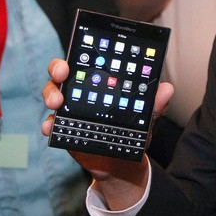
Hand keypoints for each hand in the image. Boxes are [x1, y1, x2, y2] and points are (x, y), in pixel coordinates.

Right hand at [42, 58, 173, 209]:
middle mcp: (79, 90)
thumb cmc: (131, 131)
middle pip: (61, 72)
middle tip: (63, 73)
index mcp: (98, 80)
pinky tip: (50, 127)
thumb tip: (167, 89)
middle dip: (58, 68)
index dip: (80, 52)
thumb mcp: (145, 117)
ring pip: (52, 93)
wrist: (122, 163)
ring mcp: (69, 109)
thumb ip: (155, 104)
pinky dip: (48, 124)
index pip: (86, 60)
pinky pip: (50, 123)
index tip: (81, 52)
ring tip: (56, 103)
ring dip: (51, 94)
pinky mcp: (63, 128)